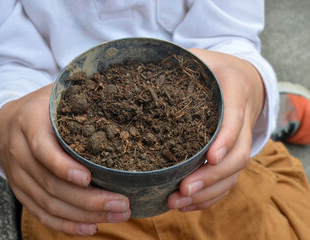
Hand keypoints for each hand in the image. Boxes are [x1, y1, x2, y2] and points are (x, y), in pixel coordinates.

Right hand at [0, 83, 129, 235]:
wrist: (3, 122)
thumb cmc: (39, 107)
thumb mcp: (53, 93)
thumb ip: (77, 94)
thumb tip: (118, 91)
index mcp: (28, 123)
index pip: (43, 149)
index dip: (63, 166)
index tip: (88, 178)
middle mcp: (18, 152)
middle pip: (50, 184)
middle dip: (88, 199)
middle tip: (122, 203)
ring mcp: (17, 176)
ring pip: (48, 203)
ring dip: (84, 214)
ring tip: (116, 215)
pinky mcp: (21, 191)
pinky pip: (41, 213)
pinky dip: (65, 224)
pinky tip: (90, 227)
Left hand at [167, 48, 264, 210]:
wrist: (241, 76)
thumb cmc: (213, 67)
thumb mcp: (199, 56)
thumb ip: (180, 61)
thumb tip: (139, 68)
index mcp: (235, 90)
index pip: (234, 117)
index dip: (225, 139)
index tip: (210, 158)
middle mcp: (244, 118)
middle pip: (238, 155)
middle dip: (212, 176)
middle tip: (183, 189)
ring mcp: (241, 139)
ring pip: (235, 173)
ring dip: (208, 192)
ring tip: (177, 203)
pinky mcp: (234, 153)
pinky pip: (229, 179)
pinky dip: (211, 195)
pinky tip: (188, 203)